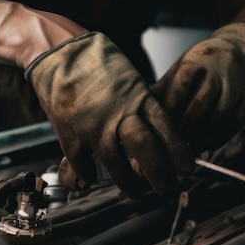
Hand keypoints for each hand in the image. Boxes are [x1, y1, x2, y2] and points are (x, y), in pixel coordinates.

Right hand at [25, 32, 193, 197]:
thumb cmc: (97, 62)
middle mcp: (119, 115)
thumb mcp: (131, 79)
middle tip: (167, 192)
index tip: (187, 170)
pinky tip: (93, 174)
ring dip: (129, 186)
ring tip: (135, 191)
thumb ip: (143, 107)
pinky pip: (84, 167)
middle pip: (147, 153)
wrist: (58, 52)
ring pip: (118, 169)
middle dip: (161, 179)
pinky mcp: (70, 136)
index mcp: (139, 98)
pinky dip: (90, 175)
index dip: (180, 154)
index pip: (168, 131)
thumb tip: (159, 134)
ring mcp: (94, 127)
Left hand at [152, 22, 244, 151]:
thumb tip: (141, 110)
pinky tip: (207, 144)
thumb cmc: (202, 64)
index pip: (182, 85)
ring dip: (204, 135)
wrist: (238, 51)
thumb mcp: (180, 68)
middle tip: (177, 139)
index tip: (163, 123)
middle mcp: (218, 70)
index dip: (171, 107)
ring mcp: (236, 84)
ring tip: (192, 145)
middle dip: (187, 125)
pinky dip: (220, 138)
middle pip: (201, 102)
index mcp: (196, 60)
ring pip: (221, 114)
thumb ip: (163, 88)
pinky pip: (235, 123)